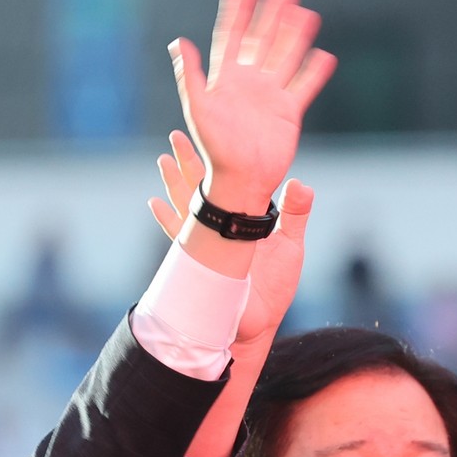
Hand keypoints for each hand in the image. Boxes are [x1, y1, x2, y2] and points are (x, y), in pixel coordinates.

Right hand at [151, 132, 318, 348]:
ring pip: (187, 204)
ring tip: (163, 159)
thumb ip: (295, 215)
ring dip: (174, 182)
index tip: (213, 137)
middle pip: (202, 186)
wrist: (256, 321)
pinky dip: (167, 218)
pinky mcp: (197, 258)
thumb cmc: (275, 288)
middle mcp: (222, 225)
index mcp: (244, 217)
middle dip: (189, 162)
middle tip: (177, 135)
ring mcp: (207, 241)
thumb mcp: (291, 246)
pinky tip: (154, 202)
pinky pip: (177, 233)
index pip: (229, 181)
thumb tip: (301, 184)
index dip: (219, 159)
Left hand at [168, 0, 333, 211]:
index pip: (232, 37)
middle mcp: (249, 82)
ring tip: (306, 13)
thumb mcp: (198, 108)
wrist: (239, 180)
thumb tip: (179, 42)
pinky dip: (314, 72)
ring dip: (295, 36)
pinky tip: (323, 55)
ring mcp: (271, 95)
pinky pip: (304, 86)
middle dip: (271, 16)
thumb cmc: (214, 147)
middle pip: (263, 41)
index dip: (238, 12)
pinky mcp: (289, 111)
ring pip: (286, 57)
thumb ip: (190, 75)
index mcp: (226, 79)